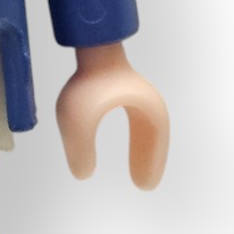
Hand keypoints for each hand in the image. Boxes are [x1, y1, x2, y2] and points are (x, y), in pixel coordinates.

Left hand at [55, 43, 168, 188]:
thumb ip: (80, 150)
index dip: (152, 164)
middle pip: (153, 137)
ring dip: (142, 150)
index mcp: (147, 109)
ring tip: (137, 174)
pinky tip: (123, 147)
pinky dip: (134, 139)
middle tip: (143, 185)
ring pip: (144, 129)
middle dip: (150, 160)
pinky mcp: (122, 89)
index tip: (145, 186)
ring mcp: (135, 93)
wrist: (87, 47)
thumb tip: (82, 174)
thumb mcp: (78, 122)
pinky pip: (135, 121)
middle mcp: (145, 101)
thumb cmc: (88, 82)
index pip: (155, 142)